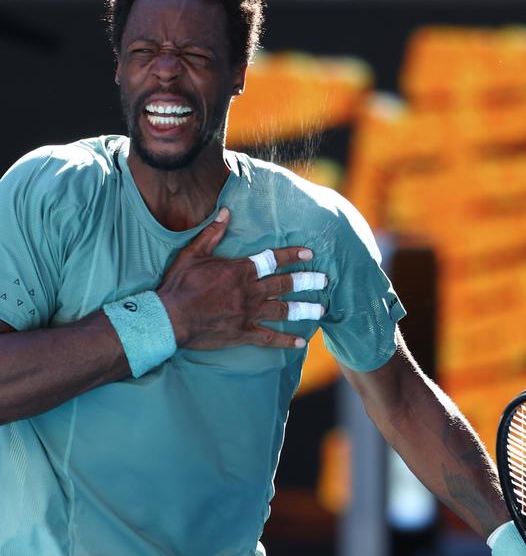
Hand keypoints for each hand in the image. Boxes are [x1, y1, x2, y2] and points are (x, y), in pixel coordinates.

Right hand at [157, 208, 325, 349]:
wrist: (170, 318)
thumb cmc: (179, 285)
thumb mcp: (192, 253)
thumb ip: (212, 233)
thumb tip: (226, 212)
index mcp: (239, 271)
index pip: (272, 260)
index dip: (292, 256)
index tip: (309, 255)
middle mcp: (249, 292)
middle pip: (285, 285)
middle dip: (307, 281)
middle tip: (324, 280)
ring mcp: (248, 314)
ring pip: (283, 311)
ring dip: (304, 310)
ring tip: (321, 310)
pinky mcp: (243, 334)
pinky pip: (269, 338)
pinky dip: (286, 341)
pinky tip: (301, 342)